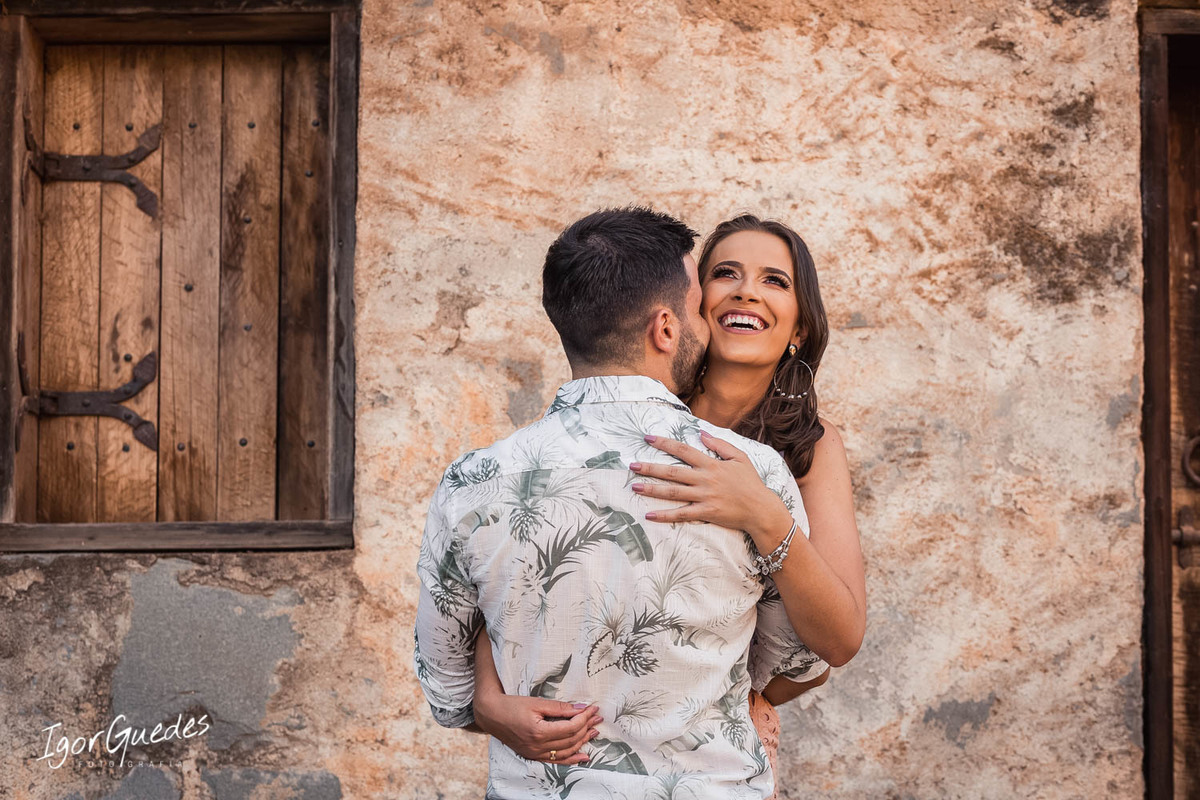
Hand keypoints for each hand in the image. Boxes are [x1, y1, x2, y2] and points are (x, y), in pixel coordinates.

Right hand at [472, 692, 600, 765]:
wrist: (491, 715)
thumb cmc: (512, 705)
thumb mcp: (537, 702)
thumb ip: (559, 708)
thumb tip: (580, 708)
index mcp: (538, 731)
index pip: (570, 727)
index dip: (584, 718)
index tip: (592, 709)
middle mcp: (537, 746)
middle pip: (570, 739)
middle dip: (586, 728)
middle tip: (597, 718)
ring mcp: (535, 753)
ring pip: (565, 751)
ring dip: (582, 742)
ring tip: (594, 732)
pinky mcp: (533, 755)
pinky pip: (555, 760)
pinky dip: (570, 758)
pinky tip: (583, 755)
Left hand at [630, 431, 790, 544]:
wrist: (761, 509)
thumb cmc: (751, 483)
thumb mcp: (740, 458)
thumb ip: (720, 444)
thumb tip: (701, 433)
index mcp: (711, 464)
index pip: (683, 450)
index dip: (664, 443)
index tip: (648, 438)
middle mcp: (705, 479)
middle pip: (672, 472)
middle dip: (650, 467)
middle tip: (632, 465)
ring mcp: (704, 497)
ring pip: (673, 492)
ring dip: (652, 489)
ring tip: (635, 486)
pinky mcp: (706, 513)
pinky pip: (681, 514)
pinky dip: (665, 515)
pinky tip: (649, 515)